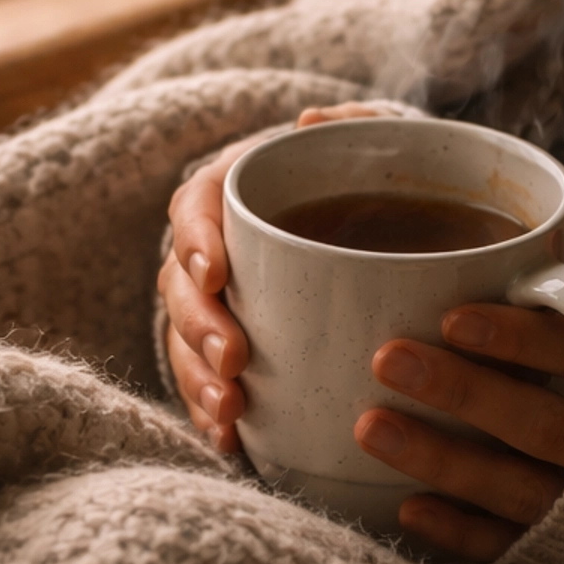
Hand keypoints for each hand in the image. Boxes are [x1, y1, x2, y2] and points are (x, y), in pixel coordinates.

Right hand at [159, 104, 398, 450]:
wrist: (383, 216)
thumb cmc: (369, 175)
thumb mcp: (371, 143)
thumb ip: (351, 127)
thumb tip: (312, 121)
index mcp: (233, 191)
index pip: (194, 207)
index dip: (195, 240)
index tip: (215, 272)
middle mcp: (213, 248)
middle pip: (180, 285)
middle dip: (198, 326)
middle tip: (232, 359)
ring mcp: (218, 303)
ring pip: (184, 340)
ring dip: (199, 378)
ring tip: (230, 413)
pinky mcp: (233, 348)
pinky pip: (208, 382)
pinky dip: (212, 412)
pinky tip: (232, 442)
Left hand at [355, 225, 563, 563]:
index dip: (525, 341)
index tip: (456, 318)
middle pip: (547, 427)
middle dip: (465, 396)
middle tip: (387, 360)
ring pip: (525, 494)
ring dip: (447, 465)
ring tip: (371, 429)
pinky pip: (527, 556)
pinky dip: (469, 538)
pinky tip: (409, 511)